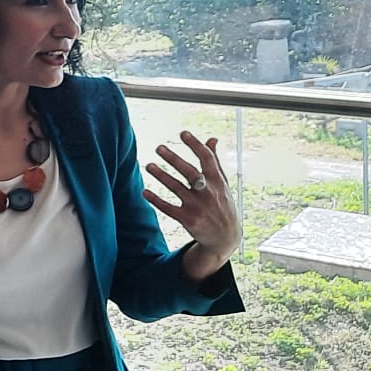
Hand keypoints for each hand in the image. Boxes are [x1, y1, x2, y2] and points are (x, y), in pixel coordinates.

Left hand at [144, 131, 240, 272]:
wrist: (225, 237)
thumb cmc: (222, 204)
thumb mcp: (223, 184)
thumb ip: (215, 162)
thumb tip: (212, 139)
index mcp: (217, 181)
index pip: (207, 159)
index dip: (195, 145)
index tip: (183, 133)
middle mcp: (208, 193)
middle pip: (189, 172)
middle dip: (174, 159)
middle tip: (158, 148)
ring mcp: (198, 207)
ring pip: (176, 188)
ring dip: (161, 176)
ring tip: (148, 165)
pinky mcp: (188, 220)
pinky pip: (168, 208)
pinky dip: (156, 200)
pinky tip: (144, 192)